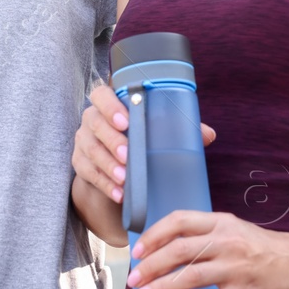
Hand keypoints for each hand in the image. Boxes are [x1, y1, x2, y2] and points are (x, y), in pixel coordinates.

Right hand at [73, 83, 214, 204]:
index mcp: (109, 103)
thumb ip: (179, 128)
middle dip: (111, 140)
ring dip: (107, 165)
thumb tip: (207, 134)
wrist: (117, 161)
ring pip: (90, 150)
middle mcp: (92, 119)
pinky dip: (104, 184)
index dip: (110, 106)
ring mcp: (83, 141)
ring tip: (124, 179)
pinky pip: (88, 173)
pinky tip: (119, 193)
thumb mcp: (156, 130)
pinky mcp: (80, 163)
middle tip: (128, 156)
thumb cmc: (140, 137)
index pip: (100, 95)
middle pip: (94, 124)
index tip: (125, 121)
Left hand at [126, 210, 288, 288]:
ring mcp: (236, 269)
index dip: (153, 235)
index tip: (136, 251)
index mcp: (221, 222)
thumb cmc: (262, 248)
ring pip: (190, 278)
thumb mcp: (234, 229)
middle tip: (133, 280)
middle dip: (150, 266)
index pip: (179, 221)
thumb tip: (163, 248)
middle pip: (179, 250)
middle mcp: (227, 242)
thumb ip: (204, 234)